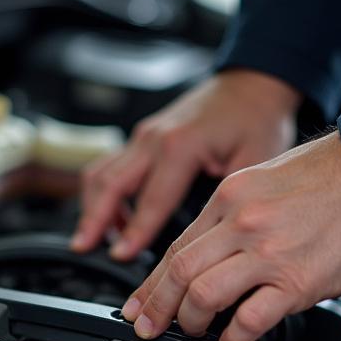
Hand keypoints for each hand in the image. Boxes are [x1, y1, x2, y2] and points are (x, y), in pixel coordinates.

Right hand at [70, 69, 299, 259]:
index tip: (120, 256)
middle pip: (109, 183)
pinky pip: (110, 164)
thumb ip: (232, 199)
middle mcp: (155, 137)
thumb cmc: (257, 118)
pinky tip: (109, 215)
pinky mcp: (143, 137)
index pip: (151, 200)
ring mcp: (145, 135)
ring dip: (91, 206)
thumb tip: (220, 238)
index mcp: (181, 145)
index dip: (134, 232)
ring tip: (90, 238)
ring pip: (100, 172)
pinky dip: (101, 191)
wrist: (252, 84)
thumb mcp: (257, 161)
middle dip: (93, 219)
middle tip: (84, 248)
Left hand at [120, 131, 340, 340]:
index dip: (152, 281)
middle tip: (148, 328)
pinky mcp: (298, 281)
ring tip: (197, 333)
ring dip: (192, 323)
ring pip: (203, 295)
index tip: (141, 302)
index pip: (177, 245)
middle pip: (179, 272)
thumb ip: (240, 212)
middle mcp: (242, 222)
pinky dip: (233, 339)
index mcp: (232, 196)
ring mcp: (268, 252)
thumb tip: (220, 249)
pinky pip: (249, 320)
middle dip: (156, 307)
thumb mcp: (272, 178)